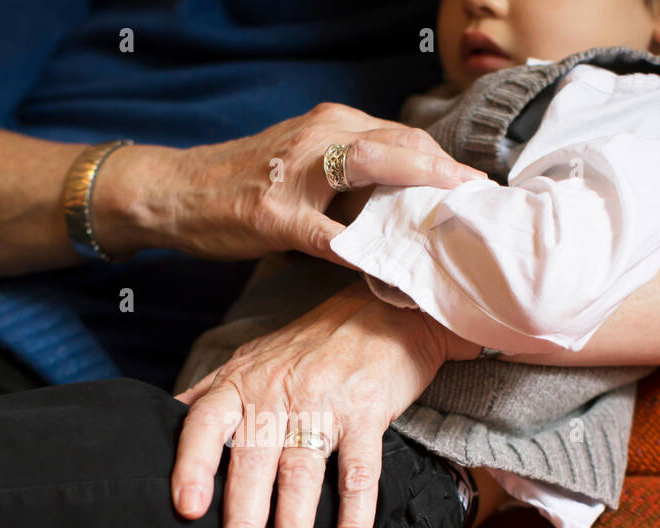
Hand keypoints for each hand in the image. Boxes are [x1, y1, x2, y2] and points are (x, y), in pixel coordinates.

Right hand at [99, 102, 484, 263]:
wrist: (176, 191)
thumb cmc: (242, 184)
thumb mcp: (302, 164)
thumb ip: (349, 177)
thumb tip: (399, 206)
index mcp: (331, 124)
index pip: (403, 135)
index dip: (445, 161)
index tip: (478, 185)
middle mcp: (321, 137)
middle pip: (401, 145)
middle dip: (447, 173)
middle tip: (483, 201)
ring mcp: (298, 174)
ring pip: (375, 172)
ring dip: (420, 196)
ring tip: (454, 224)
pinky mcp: (276, 215)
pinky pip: (331, 235)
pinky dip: (364, 253)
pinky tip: (390, 271)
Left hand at [171, 281, 479, 527]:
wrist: (385, 308)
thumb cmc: (311, 346)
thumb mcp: (251, 360)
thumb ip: (212, 396)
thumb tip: (164, 424)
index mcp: (241, 384)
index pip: (204, 425)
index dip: (192, 466)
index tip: (186, 509)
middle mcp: (275, 395)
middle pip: (252, 467)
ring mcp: (322, 405)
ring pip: (301, 480)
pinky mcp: (367, 414)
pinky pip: (359, 479)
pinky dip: (352, 526)